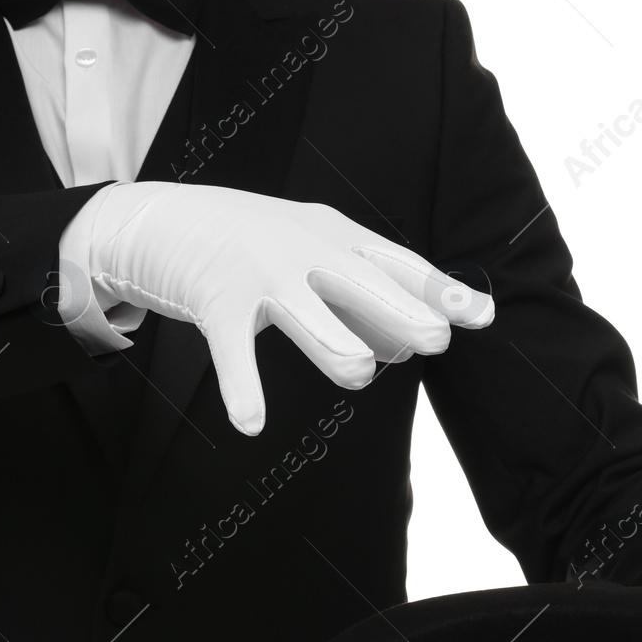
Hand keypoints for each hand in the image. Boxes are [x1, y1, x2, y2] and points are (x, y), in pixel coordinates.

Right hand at [66, 181, 494, 434]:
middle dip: (399, 309)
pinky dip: (242, 387)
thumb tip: (407, 346)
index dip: (439, 289)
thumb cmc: (248, 246)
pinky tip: (251, 423)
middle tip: (436, 339)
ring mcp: (258, 273)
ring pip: (304, 311)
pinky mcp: (214, 298)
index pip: (396, 263)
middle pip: (359, 281)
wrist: (160, 218)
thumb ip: (354, 299)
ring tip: (360, 373)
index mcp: (333, 237)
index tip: (481, 314)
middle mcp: (302, 249)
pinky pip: (231, 349)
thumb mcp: (308, 256)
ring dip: (332, 343)